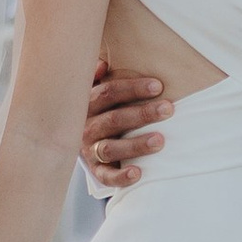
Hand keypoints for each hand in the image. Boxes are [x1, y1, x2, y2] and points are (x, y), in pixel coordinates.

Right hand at [82, 56, 169, 188]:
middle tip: (168, 109)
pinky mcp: (96, 170)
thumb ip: (97, 75)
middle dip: (143, 114)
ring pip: (111, 148)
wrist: (73, 139)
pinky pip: (106, 176)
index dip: (133, 89)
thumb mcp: (94, 88)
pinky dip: (121, 177)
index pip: (108, 93)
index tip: (158, 86)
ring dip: (136, 144)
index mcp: (87, 104)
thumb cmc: (99, 108)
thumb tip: (102, 64)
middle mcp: (87, 127)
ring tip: (160, 140)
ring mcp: (90, 150)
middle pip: (114, 119)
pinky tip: (138, 173)